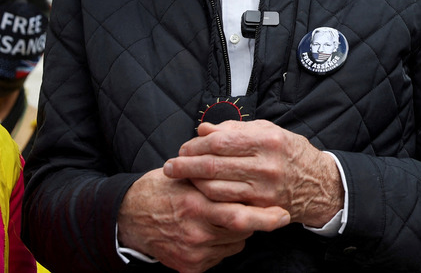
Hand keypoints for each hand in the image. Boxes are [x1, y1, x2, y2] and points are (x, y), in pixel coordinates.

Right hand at [117, 168, 289, 272]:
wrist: (131, 217)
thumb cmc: (163, 189)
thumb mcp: (186, 174)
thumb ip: (214, 172)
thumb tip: (247, 163)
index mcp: (196, 205)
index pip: (239, 215)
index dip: (265, 216)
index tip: (283, 213)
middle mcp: (196, 232)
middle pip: (241, 231)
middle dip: (260, 222)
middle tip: (278, 216)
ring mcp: (193, 252)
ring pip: (235, 242)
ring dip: (240, 229)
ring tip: (230, 214)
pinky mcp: (190, 266)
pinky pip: (222, 255)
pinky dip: (226, 243)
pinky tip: (217, 230)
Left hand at [164, 120, 344, 226]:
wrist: (317, 183)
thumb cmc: (289, 153)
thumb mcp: (268, 132)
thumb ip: (235, 130)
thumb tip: (203, 129)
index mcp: (267, 140)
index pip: (220, 142)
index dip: (196, 145)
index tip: (184, 148)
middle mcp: (266, 165)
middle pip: (213, 165)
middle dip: (186, 165)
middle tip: (170, 166)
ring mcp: (263, 189)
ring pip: (215, 188)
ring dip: (192, 183)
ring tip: (181, 178)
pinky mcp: (260, 207)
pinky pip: (226, 203)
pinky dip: (208, 198)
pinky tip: (199, 192)